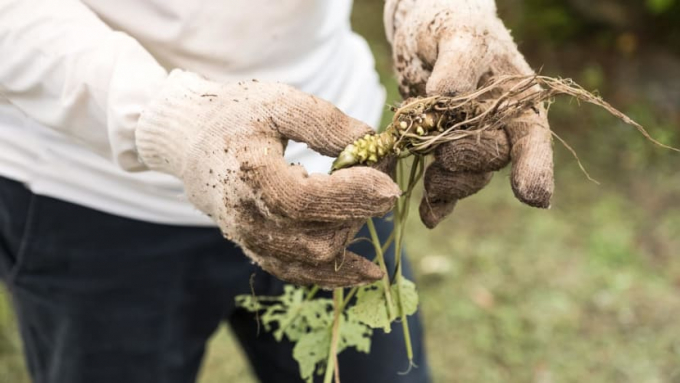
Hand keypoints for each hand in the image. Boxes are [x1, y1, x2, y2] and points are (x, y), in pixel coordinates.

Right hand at [135, 70, 400, 287]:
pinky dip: (337, 275)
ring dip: (352, 234)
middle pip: (317, 237)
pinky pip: (300, 274)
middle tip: (379, 179)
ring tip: (365, 202)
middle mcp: (246, 218)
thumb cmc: (237, 115)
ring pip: (314, 260)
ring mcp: (250, 240)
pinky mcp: (257, 250)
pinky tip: (370, 271)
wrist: (192, 142)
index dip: (352, 196)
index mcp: (250, 175)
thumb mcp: (279, 101)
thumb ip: (325, 121)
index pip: (306, 202)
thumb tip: (371, 144)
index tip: (388, 183)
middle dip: (359, 212)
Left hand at [385, 0, 553, 227]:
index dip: (534, 167)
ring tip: (430, 181)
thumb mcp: (457, 33)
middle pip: (491, 160)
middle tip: (442, 150)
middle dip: (467, 161)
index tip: (532, 196)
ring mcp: (468, 142)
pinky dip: (436, 203)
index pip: (532, 139)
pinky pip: (443, 186)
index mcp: (516, 99)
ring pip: (466, 177)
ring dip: (447, 184)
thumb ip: (459, 62)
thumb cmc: (450, 24)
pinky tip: (429, 216)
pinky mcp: (440, 152)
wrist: (424, 34)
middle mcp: (498, 127)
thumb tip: (447, 97)